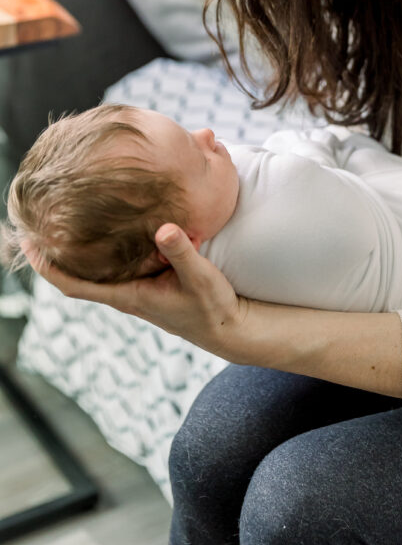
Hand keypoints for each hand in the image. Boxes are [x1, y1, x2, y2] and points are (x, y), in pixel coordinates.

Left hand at [22, 224, 248, 358]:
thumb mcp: (199, 277)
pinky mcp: (149, 281)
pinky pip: (116, 264)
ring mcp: (136, 288)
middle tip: (36, 219)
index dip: (47, 266)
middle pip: (75, 275)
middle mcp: (125, 293)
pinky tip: (107, 226)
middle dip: (53, 251)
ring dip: (76, 249)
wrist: (230, 328)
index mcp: (127, 295)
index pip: (72, 285)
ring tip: (62, 216)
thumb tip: (164, 228)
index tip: (29, 241)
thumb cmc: (213, 308)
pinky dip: (103, 247)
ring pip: (95, 269)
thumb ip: (182, 252)